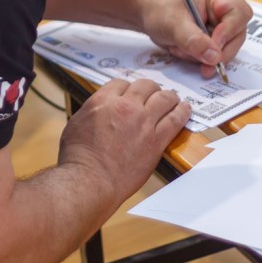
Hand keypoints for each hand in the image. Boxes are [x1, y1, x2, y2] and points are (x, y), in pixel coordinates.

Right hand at [58, 78, 190, 203]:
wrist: (90, 179)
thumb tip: (98, 111)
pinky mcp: (157, 140)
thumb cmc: (79, 157)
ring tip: (172, 100)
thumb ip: (92, 112)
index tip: (131, 94)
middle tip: (152, 95)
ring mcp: (143, 122)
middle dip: (149, 89)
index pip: (121, 83)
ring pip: (164, 98)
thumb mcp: (76, 123)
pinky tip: (185, 109)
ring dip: (169, 97)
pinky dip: (183, 112)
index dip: (127, 88)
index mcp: (103, 100)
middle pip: (145, 85)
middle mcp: (125, 106)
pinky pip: (176, 119)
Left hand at [139, 0, 251, 78]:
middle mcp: (224, 9)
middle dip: (217, 51)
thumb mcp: (173, 23)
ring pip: (226, 49)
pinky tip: (183, 50)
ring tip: (180, 48)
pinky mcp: (214, 38)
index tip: (213, 47)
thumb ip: (193, 40)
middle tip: (200, 62)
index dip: (228, 32)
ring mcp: (220, 25)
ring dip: (204, 56)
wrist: (146, 12)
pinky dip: (199, 58)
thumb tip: (214, 57)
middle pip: (237, 35)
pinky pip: (215, 55)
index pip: (238, 13)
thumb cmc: (158, 7)